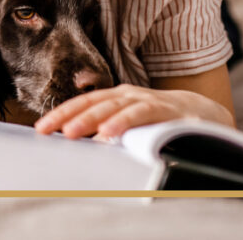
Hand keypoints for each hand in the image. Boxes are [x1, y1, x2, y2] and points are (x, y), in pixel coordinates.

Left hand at [33, 84, 233, 140]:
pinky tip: (109, 133)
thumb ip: (108, 133)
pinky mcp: (163, 108)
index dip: (61, 114)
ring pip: (112, 106)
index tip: (40, 129)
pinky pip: (140, 114)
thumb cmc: (158, 122)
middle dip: (68, 116)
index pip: (82, 103)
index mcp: (115, 98)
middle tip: (48, 130)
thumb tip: (84, 148)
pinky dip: (123, 122)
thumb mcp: (129, 126)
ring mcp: (144, 99)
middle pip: (92, 103)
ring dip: (90, 119)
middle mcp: (126, 95)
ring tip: (71, 132)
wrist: (201, 112)